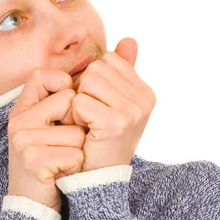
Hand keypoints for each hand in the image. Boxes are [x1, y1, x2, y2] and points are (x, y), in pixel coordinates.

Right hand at [7, 69, 86, 212]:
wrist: (34, 204)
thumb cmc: (54, 160)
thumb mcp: (61, 123)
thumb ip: (84, 89)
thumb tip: (130, 41)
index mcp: (23, 108)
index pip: (42, 76)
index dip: (65, 89)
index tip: (68, 112)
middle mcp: (19, 120)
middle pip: (70, 102)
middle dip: (78, 127)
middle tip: (63, 147)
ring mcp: (24, 140)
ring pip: (77, 132)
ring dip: (79, 150)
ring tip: (63, 162)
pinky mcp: (33, 160)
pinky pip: (74, 154)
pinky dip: (76, 167)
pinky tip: (62, 174)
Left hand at [70, 37, 155, 172]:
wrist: (99, 180)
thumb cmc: (102, 142)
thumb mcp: (115, 104)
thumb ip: (123, 71)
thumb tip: (129, 39)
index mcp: (145, 93)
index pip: (108, 61)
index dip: (93, 82)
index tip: (99, 108)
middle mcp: (144, 100)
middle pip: (96, 69)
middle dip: (84, 91)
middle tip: (91, 119)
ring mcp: (133, 111)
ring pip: (87, 81)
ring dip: (78, 103)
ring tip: (88, 125)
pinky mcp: (115, 123)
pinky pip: (79, 101)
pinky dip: (74, 117)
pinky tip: (84, 133)